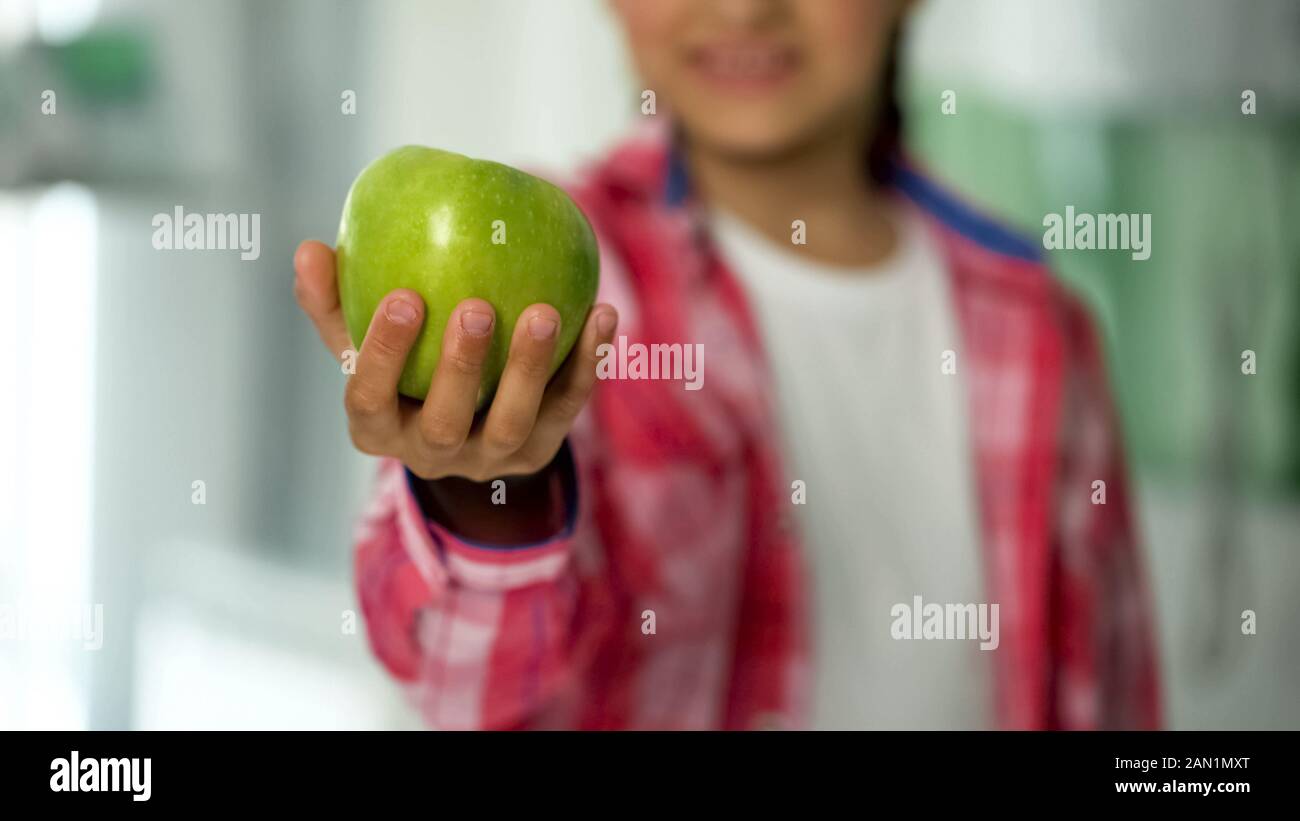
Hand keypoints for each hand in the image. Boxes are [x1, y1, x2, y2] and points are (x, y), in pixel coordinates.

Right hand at [293, 240, 616, 481]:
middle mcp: (433, 453)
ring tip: (545, 312)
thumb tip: (310, 249)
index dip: (384, 354)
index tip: (403, 296)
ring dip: (529, 368)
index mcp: (378, 428)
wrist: (465, 435)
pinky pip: (566, 405)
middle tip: (475, 308)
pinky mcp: (539, 451)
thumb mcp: (361, 346)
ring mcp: (490, 459)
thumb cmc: (402, 373)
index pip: (371, 398)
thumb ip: (335, 303)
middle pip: (445, 424)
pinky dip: (587, 362)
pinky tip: (600, 314)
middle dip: (459, 368)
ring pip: (512, 422)